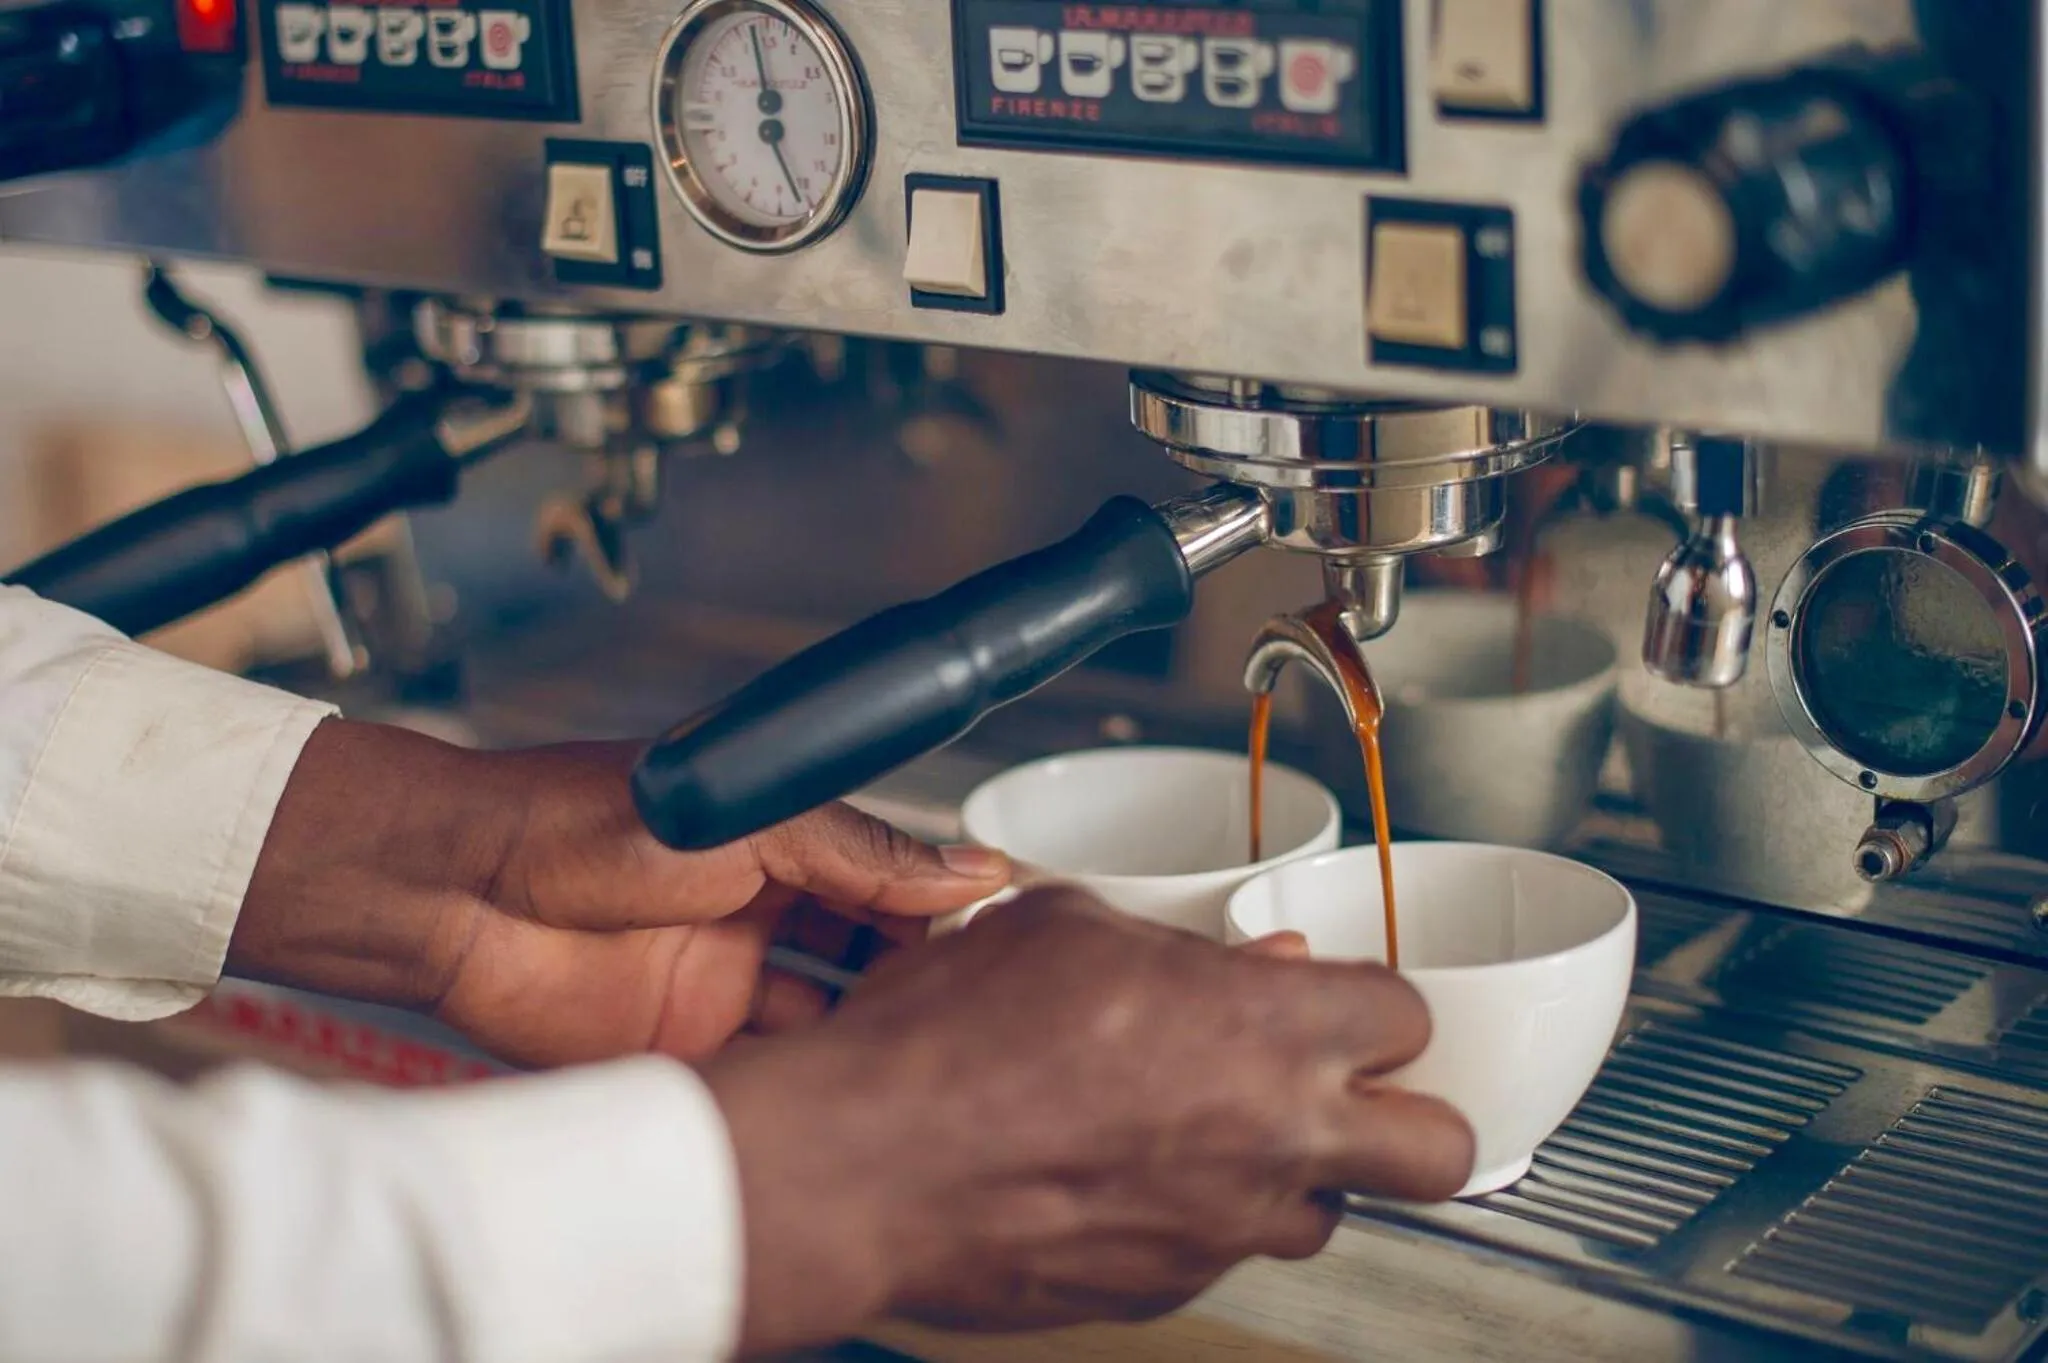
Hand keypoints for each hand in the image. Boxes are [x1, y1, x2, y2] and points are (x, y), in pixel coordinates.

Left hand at [228, 720, 1009, 1066]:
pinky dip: (816, 1084)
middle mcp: (763, 913)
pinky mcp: (689, 1048)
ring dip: (878, 1038)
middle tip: (984, 1008)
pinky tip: (859, 1090)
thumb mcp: (747, 820)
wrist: (458, 892)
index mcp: (782, 842)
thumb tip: (969, 866)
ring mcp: (728, 983)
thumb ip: (860, 851)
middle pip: (873, 958)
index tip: (1010, 935)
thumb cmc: (576, 818)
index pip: (893, 880)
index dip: (950, 908)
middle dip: (926, 982)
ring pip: (833, 1022)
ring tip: (937, 1055)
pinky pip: (773, 1074)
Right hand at [701, 887, 1473, 1354]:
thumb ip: (1175, 942)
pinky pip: (1219, 1254)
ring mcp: (1225, 1228)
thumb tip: (1241, 962)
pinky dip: (1195, 1219)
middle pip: (1440, 1150)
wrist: (867, 1163)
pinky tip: (1124, 1177)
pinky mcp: (1166, 1289)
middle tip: (1358, 1099)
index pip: (1407, 1018)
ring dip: (1291, 1175)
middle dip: (1412, 1120)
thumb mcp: (1064, 926)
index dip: (1375, 1006)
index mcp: (1267, 1027)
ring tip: (1211, 1135)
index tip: (1342, 1004)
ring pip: (1325, 1217)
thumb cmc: (950, 1039)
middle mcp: (1273, 1137)